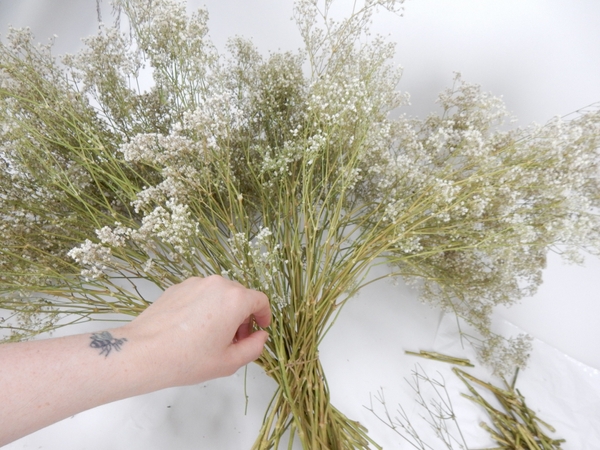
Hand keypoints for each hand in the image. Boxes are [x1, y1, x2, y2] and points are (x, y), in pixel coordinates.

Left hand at [123, 275, 270, 388]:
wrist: (142, 353)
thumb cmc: (188, 360)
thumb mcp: (229, 362)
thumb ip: (254, 347)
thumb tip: (260, 336)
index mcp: (234, 299)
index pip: (260, 300)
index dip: (264, 315)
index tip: (260, 329)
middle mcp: (217, 284)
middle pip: (240, 295)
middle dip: (243, 316)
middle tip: (235, 340)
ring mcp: (195, 283)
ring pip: (219, 294)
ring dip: (223, 310)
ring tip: (211, 336)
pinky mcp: (177, 287)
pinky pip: (200, 294)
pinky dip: (204, 307)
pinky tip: (192, 329)